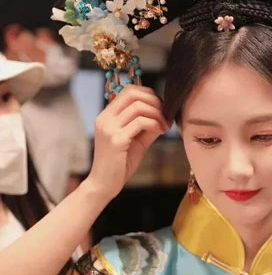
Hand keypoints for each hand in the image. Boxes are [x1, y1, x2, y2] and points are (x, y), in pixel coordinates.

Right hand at [84, 85, 168, 200]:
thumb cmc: (120, 164)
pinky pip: (140, 122)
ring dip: (157, 114)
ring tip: (164, 127)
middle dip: (155, 101)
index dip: (149, 94)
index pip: (129, 90)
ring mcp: (109, 128)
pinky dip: (155, 124)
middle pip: (133, 93)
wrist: (104, 184)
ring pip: (138, 106)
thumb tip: (164, 113)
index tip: (161, 108)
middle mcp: (105, 118)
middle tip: (165, 116)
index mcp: (107, 115)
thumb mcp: (136, 140)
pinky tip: (160, 132)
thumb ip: (147, 126)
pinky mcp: (116, 140)